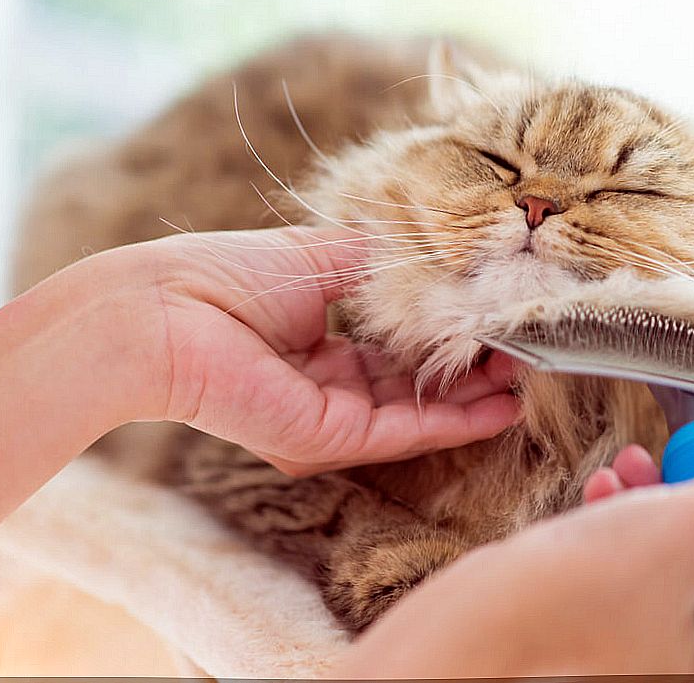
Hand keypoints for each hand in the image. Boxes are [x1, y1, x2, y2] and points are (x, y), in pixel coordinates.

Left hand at [93, 226, 520, 473]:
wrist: (165, 311)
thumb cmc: (228, 274)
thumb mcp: (321, 258)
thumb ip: (384, 264)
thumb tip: (443, 254)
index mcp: (319, 342)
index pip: (399, 345)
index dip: (448, 331)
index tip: (495, 314)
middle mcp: (329, 384)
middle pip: (415, 382)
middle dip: (471, 367)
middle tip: (526, 347)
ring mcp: (330, 415)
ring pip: (419, 410)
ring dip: (474, 396)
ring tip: (528, 373)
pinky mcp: (329, 438)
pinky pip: (405, 431)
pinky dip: (455, 420)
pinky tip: (500, 406)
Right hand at [586, 444, 693, 660]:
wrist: (483, 619)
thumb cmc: (580, 594)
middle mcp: (688, 669)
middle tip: (691, 464)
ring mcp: (642, 653)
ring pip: (674, 565)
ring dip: (659, 503)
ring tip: (634, 465)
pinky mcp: (600, 632)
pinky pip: (631, 572)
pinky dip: (623, 525)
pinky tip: (605, 490)